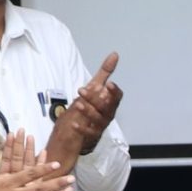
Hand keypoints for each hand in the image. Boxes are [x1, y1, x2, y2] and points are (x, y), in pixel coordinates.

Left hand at [48, 52, 121, 168]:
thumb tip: (115, 54)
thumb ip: (105, 72)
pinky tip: (74, 123)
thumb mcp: (94, 87)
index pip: (117, 97)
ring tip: (78, 105)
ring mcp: (100, 125)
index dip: (114, 91)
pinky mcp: (92, 136)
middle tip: (81, 90)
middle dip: (96, 98)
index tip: (108, 84)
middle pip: (107, 107)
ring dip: (89, 112)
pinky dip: (82, 129)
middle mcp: (108, 114)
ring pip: (99, 119)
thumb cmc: (88, 107)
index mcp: (110, 102)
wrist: (76, 130)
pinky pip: (90, 134)